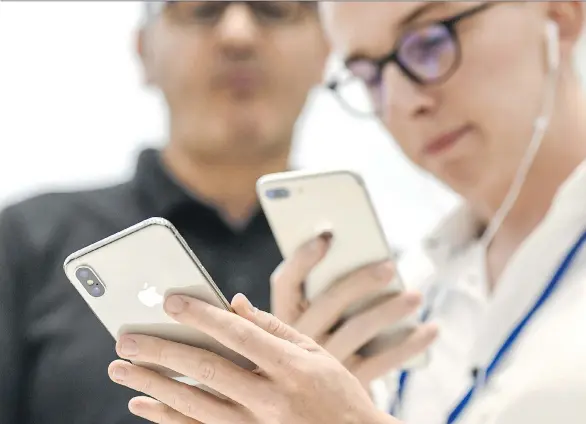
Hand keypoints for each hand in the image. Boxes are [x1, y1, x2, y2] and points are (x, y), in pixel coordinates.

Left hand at [108, 294, 397, 423]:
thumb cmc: (338, 395)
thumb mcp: (317, 355)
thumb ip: (274, 328)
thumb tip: (235, 303)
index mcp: (292, 368)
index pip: (238, 335)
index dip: (202, 316)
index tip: (169, 302)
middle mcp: (271, 400)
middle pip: (207, 370)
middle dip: (162, 351)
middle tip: (125, 338)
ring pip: (193, 404)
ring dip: (153, 384)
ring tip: (121, 369)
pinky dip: (166, 418)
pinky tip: (142, 404)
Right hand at [271, 234, 437, 386]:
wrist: (315, 405)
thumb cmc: (315, 350)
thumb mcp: (305, 323)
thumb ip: (316, 295)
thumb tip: (350, 253)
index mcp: (281, 319)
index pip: (285, 282)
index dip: (303, 257)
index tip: (327, 235)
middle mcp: (298, 340)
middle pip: (329, 301)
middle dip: (360, 280)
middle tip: (389, 266)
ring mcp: (322, 364)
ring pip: (358, 328)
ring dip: (391, 310)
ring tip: (416, 296)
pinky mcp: (349, 383)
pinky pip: (383, 360)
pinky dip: (410, 344)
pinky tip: (430, 329)